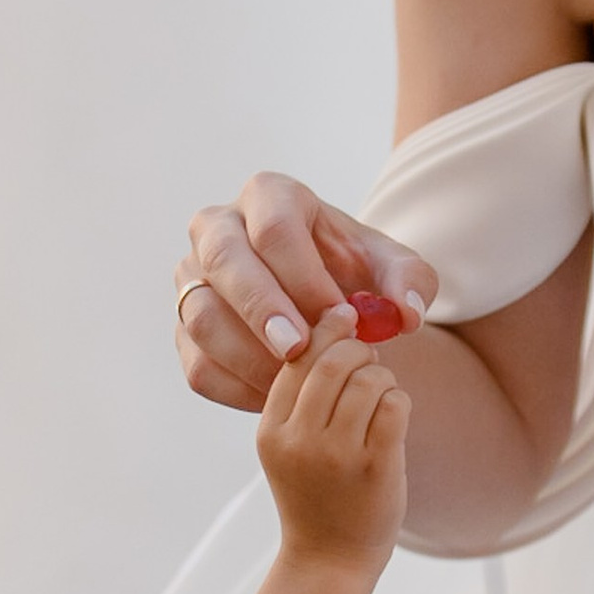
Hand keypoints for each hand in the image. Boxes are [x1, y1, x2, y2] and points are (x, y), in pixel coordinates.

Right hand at [178, 175, 436, 408]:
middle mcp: (217, 228)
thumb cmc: (356, 272)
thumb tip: (406, 313)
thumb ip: (410, 282)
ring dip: (248, 355)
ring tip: (297, 381)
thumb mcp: (392, 268)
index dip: (302, 275)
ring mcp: (193, 279)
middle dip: (261, 309)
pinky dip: (238, 387)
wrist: (325, 301)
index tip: (338, 316)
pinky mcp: (184, 329)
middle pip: (223, 260)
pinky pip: (198, 363)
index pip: (273, 227)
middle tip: (298, 350)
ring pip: (200, 315)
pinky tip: (279, 397)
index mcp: (269, 196)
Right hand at [254, 309, 409, 570]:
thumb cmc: (315, 495)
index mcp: (271, 430)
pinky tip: (394, 414)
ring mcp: (338, 455)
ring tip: (381, 395)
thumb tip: (338, 329)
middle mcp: (299, 440)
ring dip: (383, 377)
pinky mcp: (376, 467)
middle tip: (369, 358)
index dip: (325, 331)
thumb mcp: (289, 447)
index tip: (345, 318)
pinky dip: (400, 400)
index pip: (296, 359)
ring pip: (369, 379)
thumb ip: (302, 397)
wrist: (329, 560)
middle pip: (333, 361)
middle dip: (359, 349)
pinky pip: (396, 404)